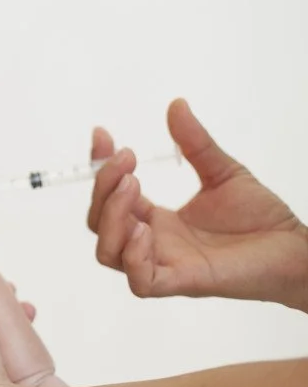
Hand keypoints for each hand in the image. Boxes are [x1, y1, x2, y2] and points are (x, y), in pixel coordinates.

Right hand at [88, 99, 307, 310]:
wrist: (295, 247)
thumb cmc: (261, 217)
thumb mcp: (222, 171)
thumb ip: (195, 143)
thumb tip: (177, 105)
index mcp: (157, 219)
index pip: (109, 196)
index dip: (99, 167)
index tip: (104, 135)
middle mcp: (153, 242)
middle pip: (99, 223)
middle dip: (103, 188)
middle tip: (127, 159)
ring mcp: (164, 263)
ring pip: (108, 253)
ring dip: (110, 218)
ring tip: (133, 187)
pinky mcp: (183, 282)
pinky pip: (140, 281)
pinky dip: (133, 256)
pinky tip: (145, 229)